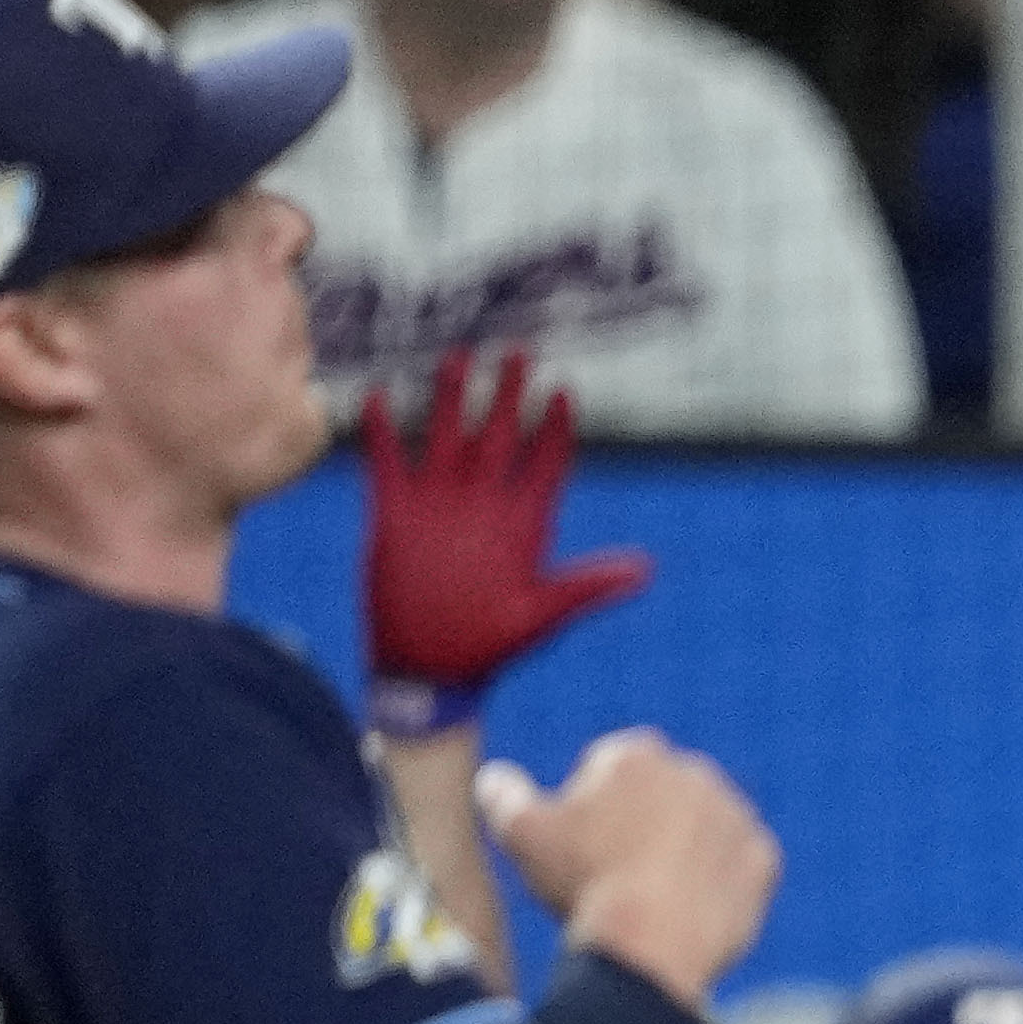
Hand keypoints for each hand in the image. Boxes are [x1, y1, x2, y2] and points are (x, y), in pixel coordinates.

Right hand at [361, 353, 651, 731]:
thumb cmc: (490, 647)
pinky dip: (383, 435)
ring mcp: (439, 506)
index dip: (556, 432)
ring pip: (446, 439)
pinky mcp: (395, 515)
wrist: (430, 668)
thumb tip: (644, 571)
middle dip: (508, 397)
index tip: (565, 394)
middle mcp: (481, 505)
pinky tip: (378, 397)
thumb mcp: (541, 617)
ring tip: (457, 359)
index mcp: (521, 525)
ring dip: (450, 401)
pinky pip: (389, 465)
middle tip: (519, 354)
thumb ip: (587, 588)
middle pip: (498, 439)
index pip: (544, 466)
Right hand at [482, 728, 777, 1002]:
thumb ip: (503, 795)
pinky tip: (693, 911)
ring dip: (684, 856)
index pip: (611, 772)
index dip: (593, 814)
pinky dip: (720, 886)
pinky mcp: (762, 858)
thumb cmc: (581, 884)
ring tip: (656, 899)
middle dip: (643, 829)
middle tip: (620, 878)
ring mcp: (734, 814)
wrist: (649, 943)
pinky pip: (739, 868)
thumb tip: (495, 778)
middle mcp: (694, 772)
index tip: (587, 852)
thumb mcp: (521, 835)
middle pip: (661, 800)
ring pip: (702, 832)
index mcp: (636, 754)